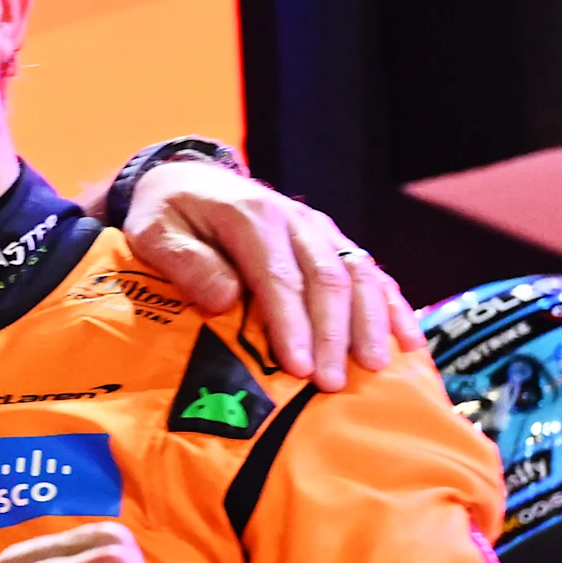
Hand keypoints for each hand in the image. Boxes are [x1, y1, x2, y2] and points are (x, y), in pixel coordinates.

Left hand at [122, 159, 417, 390]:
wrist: (186, 179)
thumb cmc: (167, 215)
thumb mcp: (154, 232)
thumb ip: (186, 262)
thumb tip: (226, 299)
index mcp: (251, 218)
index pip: (280, 277)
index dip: (293, 324)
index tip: (299, 367)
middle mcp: (294, 219)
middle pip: (326, 279)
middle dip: (333, 335)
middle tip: (333, 383)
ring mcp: (318, 228)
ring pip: (357, 274)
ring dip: (369, 322)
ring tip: (374, 367)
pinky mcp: (331, 240)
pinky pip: (370, 271)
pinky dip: (392, 305)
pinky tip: (407, 340)